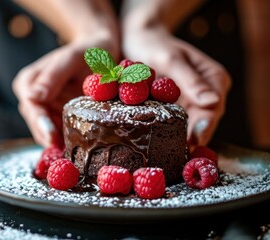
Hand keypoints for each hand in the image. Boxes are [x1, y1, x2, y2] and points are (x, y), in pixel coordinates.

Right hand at [12, 40, 118, 147]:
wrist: (100, 51)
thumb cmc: (87, 50)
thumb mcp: (72, 58)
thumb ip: (53, 76)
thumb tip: (31, 97)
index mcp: (29, 82)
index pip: (31, 107)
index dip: (41, 124)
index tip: (51, 137)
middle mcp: (32, 98)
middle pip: (37, 124)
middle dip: (50, 138)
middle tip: (64, 154)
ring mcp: (45, 110)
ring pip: (47, 133)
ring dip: (59, 143)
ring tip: (74, 154)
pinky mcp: (58, 118)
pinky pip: (60, 133)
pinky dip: (68, 141)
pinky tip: (79, 148)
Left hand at [122, 26, 230, 145]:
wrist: (140, 40)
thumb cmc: (155, 45)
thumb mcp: (171, 60)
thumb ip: (189, 80)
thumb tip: (212, 101)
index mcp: (213, 78)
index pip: (214, 107)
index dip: (205, 125)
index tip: (195, 139)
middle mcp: (206, 92)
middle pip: (203, 121)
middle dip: (192, 138)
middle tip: (179, 155)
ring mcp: (191, 100)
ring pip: (189, 125)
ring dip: (179, 138)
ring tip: (167, 154)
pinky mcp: (175, 106)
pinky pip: (175, 122)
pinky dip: (167, 131)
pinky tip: (158, 143)